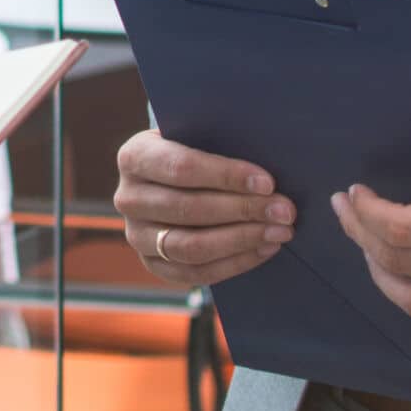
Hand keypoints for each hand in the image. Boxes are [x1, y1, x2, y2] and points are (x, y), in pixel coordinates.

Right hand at [114, 128, 293, 287]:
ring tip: (279, 232)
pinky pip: (195, 273)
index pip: (181, 168)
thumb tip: (266, 172)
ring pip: (191, 246)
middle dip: (242, 210)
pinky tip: (263, 249)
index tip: (267, 183)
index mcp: (134, 157)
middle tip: (283, 210)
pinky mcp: (152, 264)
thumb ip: (220, 146)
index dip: (226, 176)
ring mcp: (136, 234)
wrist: (169, 180)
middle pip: (188, 209)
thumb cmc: (193, 152)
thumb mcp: (195, 137)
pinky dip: (234, 263)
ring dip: (242, 240)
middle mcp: (127, 197)